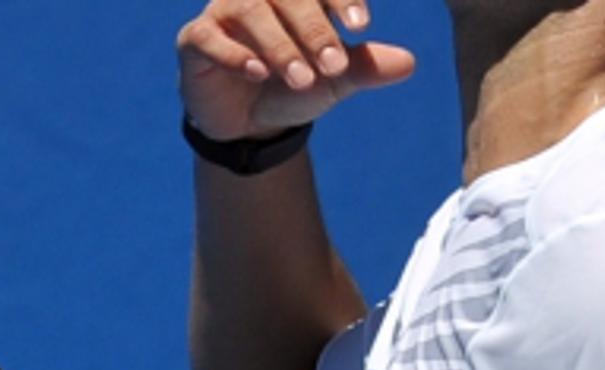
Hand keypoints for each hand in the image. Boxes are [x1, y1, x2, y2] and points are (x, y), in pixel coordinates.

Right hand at [176, 0, 414, 140]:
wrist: (251, 123)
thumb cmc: (294, 85)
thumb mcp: (334, 80)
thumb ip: (365, 67)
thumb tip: (409, 63)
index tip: (361, 24)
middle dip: (313, 27)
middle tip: (333, 64)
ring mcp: (224, 12)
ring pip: (250, 11)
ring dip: (279, 44)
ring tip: (301, 78)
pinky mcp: (195, 40)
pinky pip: (210, 38)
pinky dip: (236, 54)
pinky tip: (258, 73)